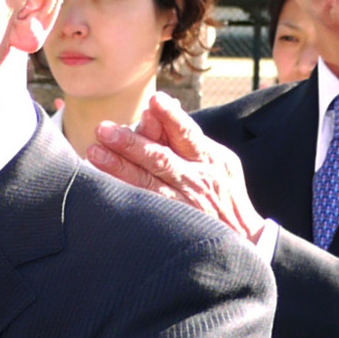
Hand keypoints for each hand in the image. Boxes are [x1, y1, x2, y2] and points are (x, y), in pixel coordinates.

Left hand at [87, 92, 264, 240]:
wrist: (243, 236)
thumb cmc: (221, 189)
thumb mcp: (216, 159)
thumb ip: (184, 137)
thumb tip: (151, 111)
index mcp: (209, 157)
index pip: (188, 133)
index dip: (171, 117)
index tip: (154, 101)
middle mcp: (197, 179)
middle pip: (161, 158)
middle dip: (131, 143)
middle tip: (104, 130)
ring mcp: (184, 204)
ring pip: (149, 184)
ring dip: (120, 168)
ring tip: (94, 153)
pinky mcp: (174, 223)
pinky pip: (146, 206)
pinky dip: (125, 194)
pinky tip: (104, 186)